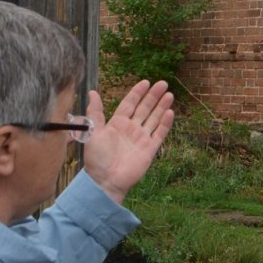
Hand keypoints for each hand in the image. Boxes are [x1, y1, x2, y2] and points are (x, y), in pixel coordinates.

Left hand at [83, 80, 175, 204]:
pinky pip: (160, 134)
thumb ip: (95, 112)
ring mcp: (141, 139)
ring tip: (170, 94)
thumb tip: (92, 92)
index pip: (130, 103)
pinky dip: (165, 124)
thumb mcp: (93, 131)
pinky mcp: (150, 149)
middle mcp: (131, 129)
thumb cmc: (97, 158)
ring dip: (162, 106)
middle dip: (154, 96)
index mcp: (117, 123)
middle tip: (163, 83)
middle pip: (145, 108)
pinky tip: (170, 112)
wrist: (106, 181)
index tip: (146, 82)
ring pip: (154, 119)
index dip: (137, 93)